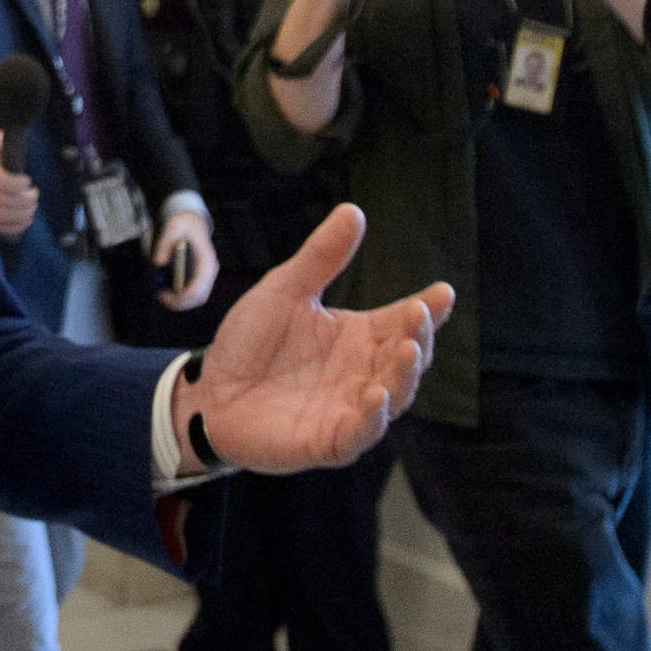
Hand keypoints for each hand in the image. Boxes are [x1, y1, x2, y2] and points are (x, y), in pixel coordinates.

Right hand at [0, 132, 37, 238]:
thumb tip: (6, 137)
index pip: (3, 181)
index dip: (19, 183)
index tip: (27, 180)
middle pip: (10, 201)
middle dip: (27, 199)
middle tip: (34, 193)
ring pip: (8, 216)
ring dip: (26, 212)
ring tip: (33, 206)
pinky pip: (3, 228)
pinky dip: (18, 225)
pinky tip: (27, 219)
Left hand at [151, 208, 217, 310]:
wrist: (193, 221)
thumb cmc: (184, 224)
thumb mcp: (172, 227)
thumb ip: (164, 243)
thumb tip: (158, 262)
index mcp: (207, 259)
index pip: (199, 287)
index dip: (183, 296)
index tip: (165, 295)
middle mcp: (210, 270)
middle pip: (199, 297)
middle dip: (180, 302)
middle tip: (160, 297)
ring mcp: (207, 275)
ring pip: (198, 299)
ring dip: (180, 302)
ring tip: (162, 296)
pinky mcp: (201, 277)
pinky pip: (195, 294)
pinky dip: (182, 298)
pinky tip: (167, 292)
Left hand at [175, 204, 453, 475]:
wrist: (209, 391)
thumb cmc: (250, 342)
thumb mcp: (284, 290)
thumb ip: (320, 257)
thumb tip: (353, 210)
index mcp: (359, 336)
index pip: (404, 320)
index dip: (428, 308)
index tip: (442, 291)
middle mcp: (363, 372)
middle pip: (408, 357)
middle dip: (420, 337)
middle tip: (419, 315)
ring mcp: (350, 408)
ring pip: (395, 396)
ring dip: (404, 375)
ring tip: (408, 349)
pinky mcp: (330, 440)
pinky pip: (361, 432)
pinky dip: (372, 417)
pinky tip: (375, 395)